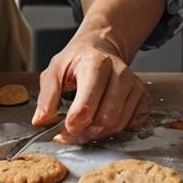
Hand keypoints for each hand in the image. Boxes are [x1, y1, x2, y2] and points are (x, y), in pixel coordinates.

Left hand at [32, 29, 148, 143]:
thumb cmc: (76, 61)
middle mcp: (118, 72)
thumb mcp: (54, 70)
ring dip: (99, 133)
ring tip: (85, 128)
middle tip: (73, 133)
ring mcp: (133, 84)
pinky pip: (132, 125)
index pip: (87, 104)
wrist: (100, 48)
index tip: (64, 131)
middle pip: (105, 118)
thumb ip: (47, 96)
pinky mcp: (142, 96)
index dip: (74, 123)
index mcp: (95, 63)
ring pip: (119, 124)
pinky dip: (116, 130)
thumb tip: (40, 120)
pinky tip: (103, 122)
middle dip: (87, 132)